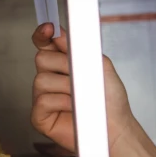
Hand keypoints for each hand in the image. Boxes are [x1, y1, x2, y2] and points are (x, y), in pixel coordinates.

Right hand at [30, 23, 136, 154]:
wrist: (115, 127)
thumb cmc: (110, 101)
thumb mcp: (99, 66)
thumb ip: (78, 49)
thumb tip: (59, 34)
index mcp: (63, 65)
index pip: (45, 45)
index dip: (43, 35)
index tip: (48, 29)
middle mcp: (51, 79)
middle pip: (41, 58)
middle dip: (63, 65)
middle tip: (81, 77)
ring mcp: (43, 98)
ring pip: (41, 80)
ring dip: (66, 87)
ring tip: (81, 97)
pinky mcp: (40, 116)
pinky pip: (42, 101)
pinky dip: (60, 103)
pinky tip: (72, 108)